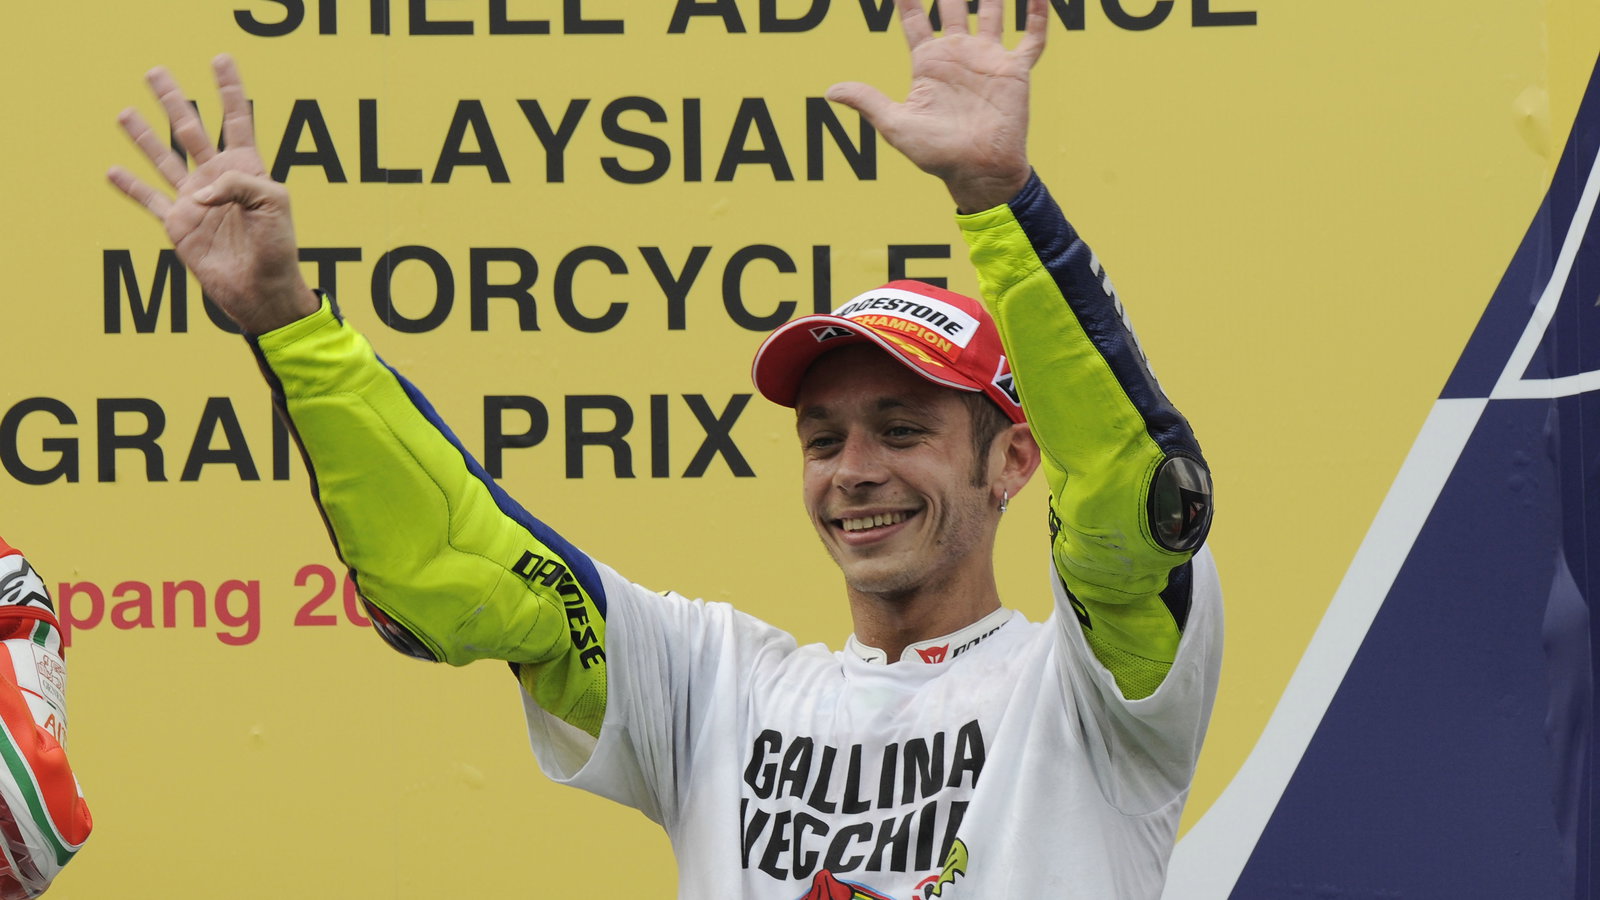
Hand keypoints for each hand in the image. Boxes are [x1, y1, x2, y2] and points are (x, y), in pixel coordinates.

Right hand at [108, 55, 318, 334]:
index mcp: (248, 169)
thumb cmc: (278, 247)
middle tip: (156, 72)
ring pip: (165, 158)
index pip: (236, 120)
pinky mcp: (179, 225)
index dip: (229, 90)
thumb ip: (238, 185)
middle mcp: (218, 180)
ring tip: (125, 112)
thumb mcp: (273, 205)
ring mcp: (196, 201)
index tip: (220, 60)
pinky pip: (150, 200)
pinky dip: (130, 187)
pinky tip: (113, 171)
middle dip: (174, 101)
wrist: (262, 289)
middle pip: (191, 130)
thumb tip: (197, 191)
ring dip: (145, 136)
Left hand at [827, 0, 1046, 212]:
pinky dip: (1038, 15)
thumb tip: (830, 91)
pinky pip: (1031, 37)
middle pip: (951, 6)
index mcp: (929, 63)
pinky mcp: (1015, 70)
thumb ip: (868, 101)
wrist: (979, 171)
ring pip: (991, 12)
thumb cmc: (937, 154)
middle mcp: (958, 55)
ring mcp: (988, 60)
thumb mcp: (896, 125)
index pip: (913, 20)